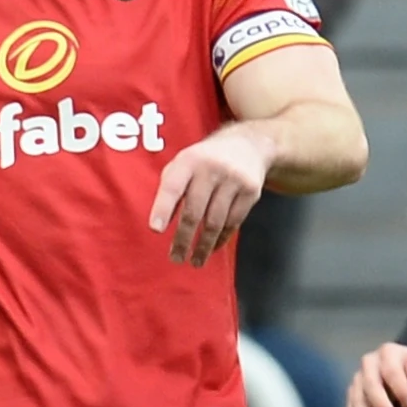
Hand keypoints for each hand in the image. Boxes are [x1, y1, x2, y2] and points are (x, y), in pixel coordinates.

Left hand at [150, 120, 273, 265]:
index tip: (155, 230)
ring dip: (204, 245)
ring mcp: (233, 179)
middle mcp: (211, 168)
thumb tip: (161, 225)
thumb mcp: (184, 164)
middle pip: (195, 211)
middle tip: (176, 259)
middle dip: (184, 239)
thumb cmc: (205, 161)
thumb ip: (171, 189)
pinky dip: (221, 239)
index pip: (173, 186)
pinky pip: (233, 222)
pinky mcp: (250, 191)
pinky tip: (212, 248)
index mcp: (189, 161)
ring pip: (215, 221)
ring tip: (195, 261)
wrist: (248, 145)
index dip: (163, 208)